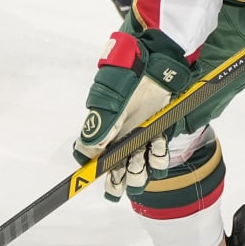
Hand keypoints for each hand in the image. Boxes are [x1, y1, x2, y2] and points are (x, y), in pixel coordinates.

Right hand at [71, 29, 192, 200]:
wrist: (157, 64)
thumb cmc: (129, 78)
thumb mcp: (111, 101)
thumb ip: (101, 127)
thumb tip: (86, 152)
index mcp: (101, 130)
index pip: (91, 159)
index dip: (94, 173)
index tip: (104, 182)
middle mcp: (117, 137)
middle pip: (114, 171)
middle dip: (120, 179)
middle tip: (127, 173)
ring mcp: (137, 137)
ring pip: (136, 169)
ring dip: (141, 170)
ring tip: (144, 157)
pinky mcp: (155, 134)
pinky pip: (156, 157)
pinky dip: (158, 156)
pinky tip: (158, 143)